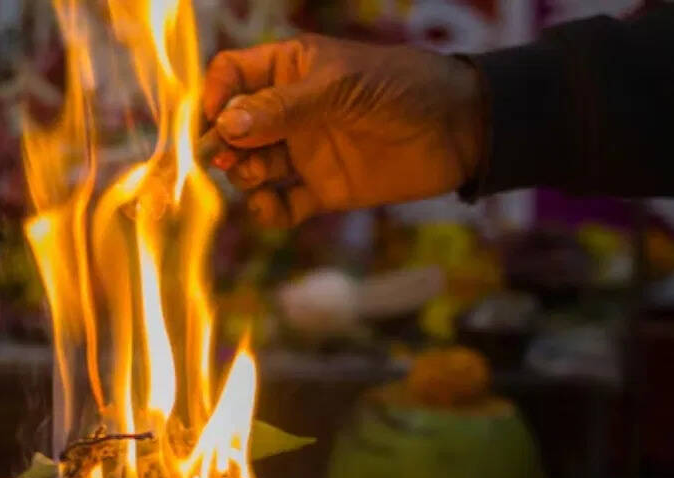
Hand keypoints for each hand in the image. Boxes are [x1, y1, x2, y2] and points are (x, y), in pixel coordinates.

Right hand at [203, 34, 483, 226]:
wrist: (460, 127)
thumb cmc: (402, 86)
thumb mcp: (339, 87)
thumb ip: (283, 108)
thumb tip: (226, 125)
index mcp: (289, 69)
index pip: (232, 75)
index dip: (215, 96)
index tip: (214, 120)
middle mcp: (291, 111)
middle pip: (234, 127)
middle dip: (223, 144)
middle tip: (227, 159)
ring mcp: (306, 150)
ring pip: (253, 168)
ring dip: (244, 175)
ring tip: (256, 177)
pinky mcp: (325, 189)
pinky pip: (284, 205)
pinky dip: (269, 212)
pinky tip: (270, 208)